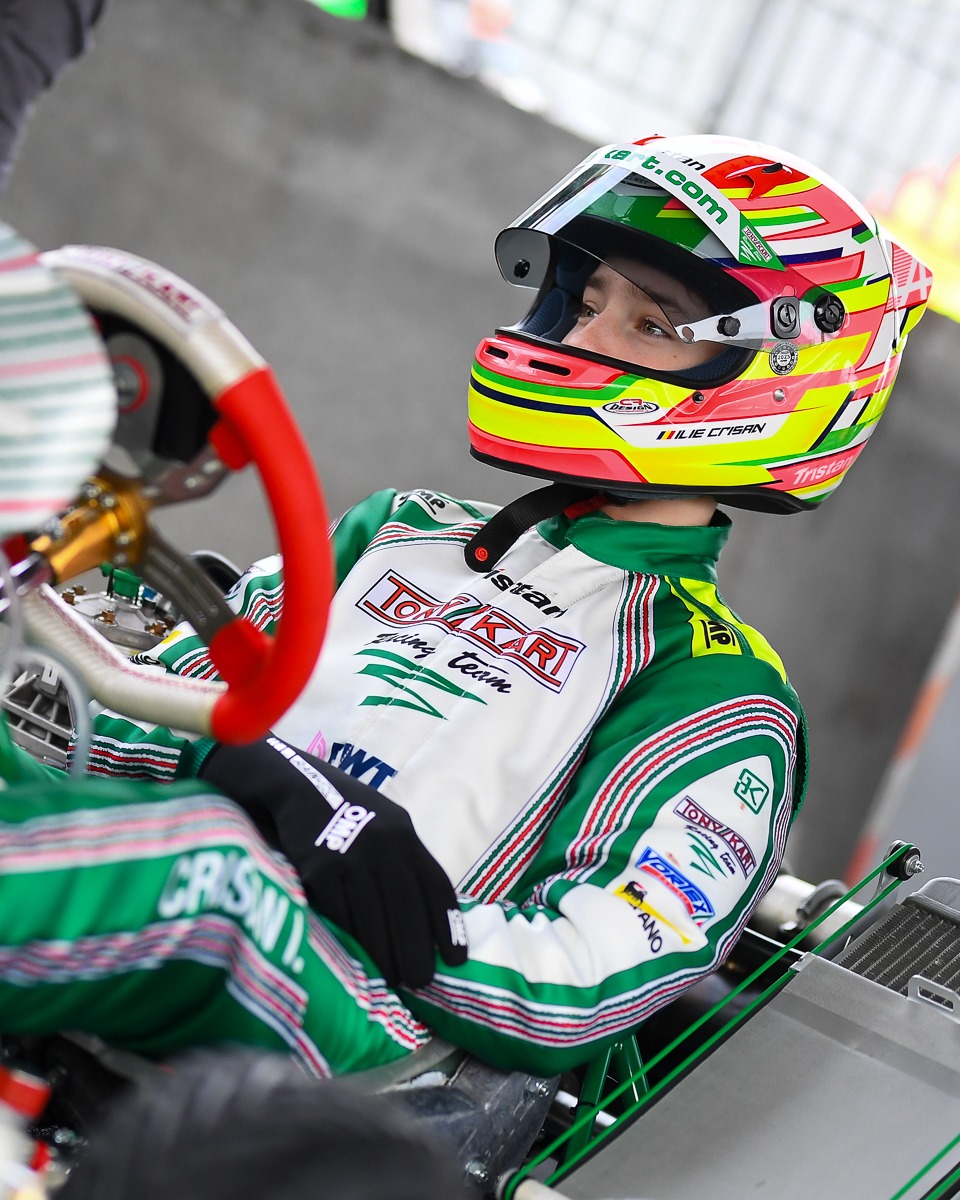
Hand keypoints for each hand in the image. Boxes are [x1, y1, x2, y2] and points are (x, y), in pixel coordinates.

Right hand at [199, 736, 466, 987]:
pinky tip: (358, 960)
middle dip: (417, 952)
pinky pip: (341, 917)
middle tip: (420, 981)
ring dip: (385, 957)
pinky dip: (352, 943)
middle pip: (408, 911)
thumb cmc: (343, 809)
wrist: (294, 785)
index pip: (436, 886)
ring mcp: (352, 857)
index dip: (448, 926)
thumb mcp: (384, 822)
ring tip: (393, 980)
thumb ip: (403, 857)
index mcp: (405, 832)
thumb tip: (425, 911)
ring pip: (375, 921)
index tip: (456, 959)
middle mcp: (385, 844)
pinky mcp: (320, 870)